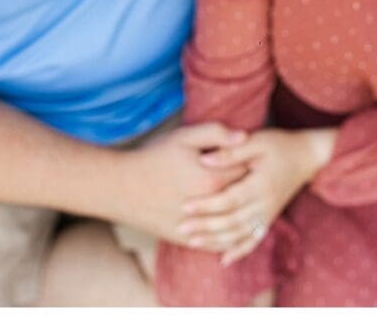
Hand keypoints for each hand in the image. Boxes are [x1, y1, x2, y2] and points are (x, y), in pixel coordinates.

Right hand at [112, 122, 249, 246]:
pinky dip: (229, 237)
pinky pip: (217, 243)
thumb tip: (244, 137)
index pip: (248, 170)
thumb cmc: (153, 158)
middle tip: (254, 177)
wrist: (121, 188)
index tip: (255, 157)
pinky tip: (233, 226)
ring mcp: (199, 226)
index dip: (253, 162)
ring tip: (245, 199)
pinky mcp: (187, 240)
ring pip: (234, 224)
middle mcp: (210, 206)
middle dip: (251, 187)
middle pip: (244, 198)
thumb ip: (216, 133)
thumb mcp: (183, 137)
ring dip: (243, 213)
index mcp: (212, 178)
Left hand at [176, 127, 335, 264]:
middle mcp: (265, 204)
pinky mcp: (269, 219)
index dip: (207, 205)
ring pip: (241, 234)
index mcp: (261, 184)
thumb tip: (204, 159)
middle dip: (206, 226)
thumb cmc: (279, 145)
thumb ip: (231, 151)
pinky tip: (223, 260)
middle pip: (232, 220)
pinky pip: (254, 240)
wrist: (307, 157)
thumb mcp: (256, 141)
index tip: (184, 206)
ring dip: (216, 241)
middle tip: (181, 228)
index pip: (230, 199)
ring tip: (192, 242)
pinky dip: (239, 251)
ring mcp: (268, 214)